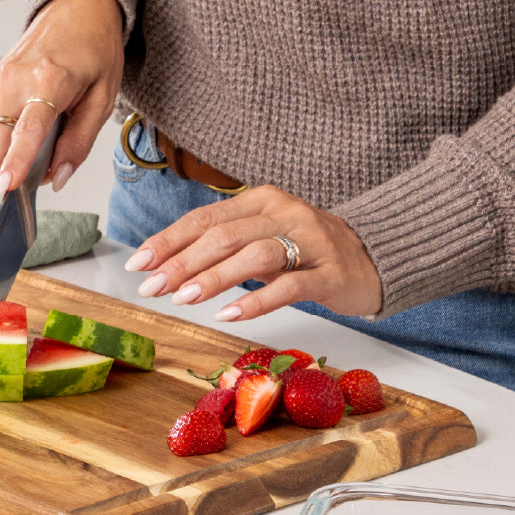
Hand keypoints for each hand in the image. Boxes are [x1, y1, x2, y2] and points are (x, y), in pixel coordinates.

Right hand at [0, 0, 124, 193]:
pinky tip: (35, 114)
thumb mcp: (102, 98)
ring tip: (47, 132)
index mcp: (49, 80)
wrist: (77, 8)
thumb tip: (59, 177)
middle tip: (41, 169)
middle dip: (9, 169)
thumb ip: (79, 142)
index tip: (6, 187)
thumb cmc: (94, 47)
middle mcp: (14, 79)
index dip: (15, 163)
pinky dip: (11, 131)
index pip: (26, 130)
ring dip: (13, 151)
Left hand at [123, 184, 382, 319]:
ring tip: (183, 298)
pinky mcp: (331, 272)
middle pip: (224, 236)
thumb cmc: (308, 250)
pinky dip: (255, 301)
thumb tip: (166, 266)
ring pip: (254, 256)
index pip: (205, 218)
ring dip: (214, 277)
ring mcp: (310, 241)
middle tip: (151, 287)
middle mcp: (284, 213)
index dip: (169, 240)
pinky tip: (228, 314)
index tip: (138, 263)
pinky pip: (289, 286)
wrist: (376, 256)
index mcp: (262, 200)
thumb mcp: (264, 238)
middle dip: (181, 262)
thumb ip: (224, 245)